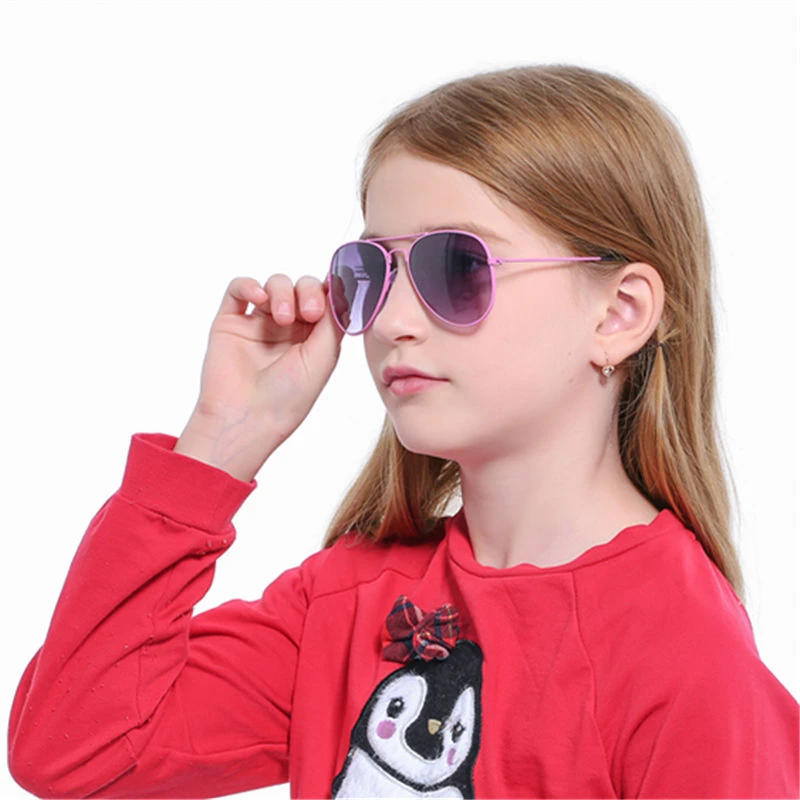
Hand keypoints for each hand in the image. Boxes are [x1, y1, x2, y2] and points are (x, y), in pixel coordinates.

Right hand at [176, 274, 344, 479]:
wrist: (246, 418)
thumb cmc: (288, 398)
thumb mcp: (323, 357)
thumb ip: (333, 320)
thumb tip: (341, 287)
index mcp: (314, 338)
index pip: (325, 300)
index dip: (330, 291)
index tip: (335, 289)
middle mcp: (288, 328)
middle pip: (302, 287)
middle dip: (308, 292)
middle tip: (310, 313)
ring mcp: (259, 323)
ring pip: (275, 284)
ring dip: (282, 292)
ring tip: (282, 319)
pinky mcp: (231, 321)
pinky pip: (238, 288)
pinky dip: (249, 285)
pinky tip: (259, 297)